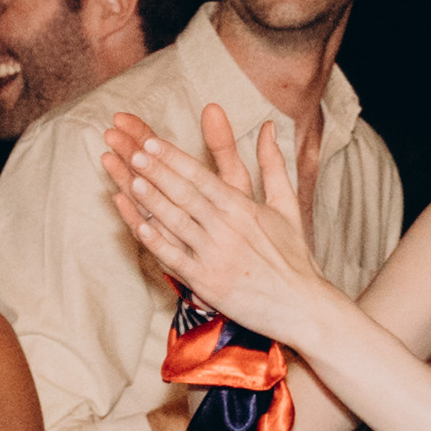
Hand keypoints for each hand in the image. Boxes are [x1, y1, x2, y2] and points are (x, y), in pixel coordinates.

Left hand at [103, 105, 331, 331]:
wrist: (301, 304)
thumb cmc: (293, 254)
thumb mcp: (286, 204)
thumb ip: (272, 163)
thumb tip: (269, 126)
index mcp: (243, 208)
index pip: (202, 177)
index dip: (175, 159)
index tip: (151, 142)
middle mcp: (227, 229)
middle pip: (184, 195)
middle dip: (156, 172)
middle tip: (132, 151)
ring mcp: (215, 257)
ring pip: (176, 224)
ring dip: (151, 201)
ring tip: (129, 180)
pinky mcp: (207, 283)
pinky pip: (175, 259)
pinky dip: (156, 242)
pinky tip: (138, 226)